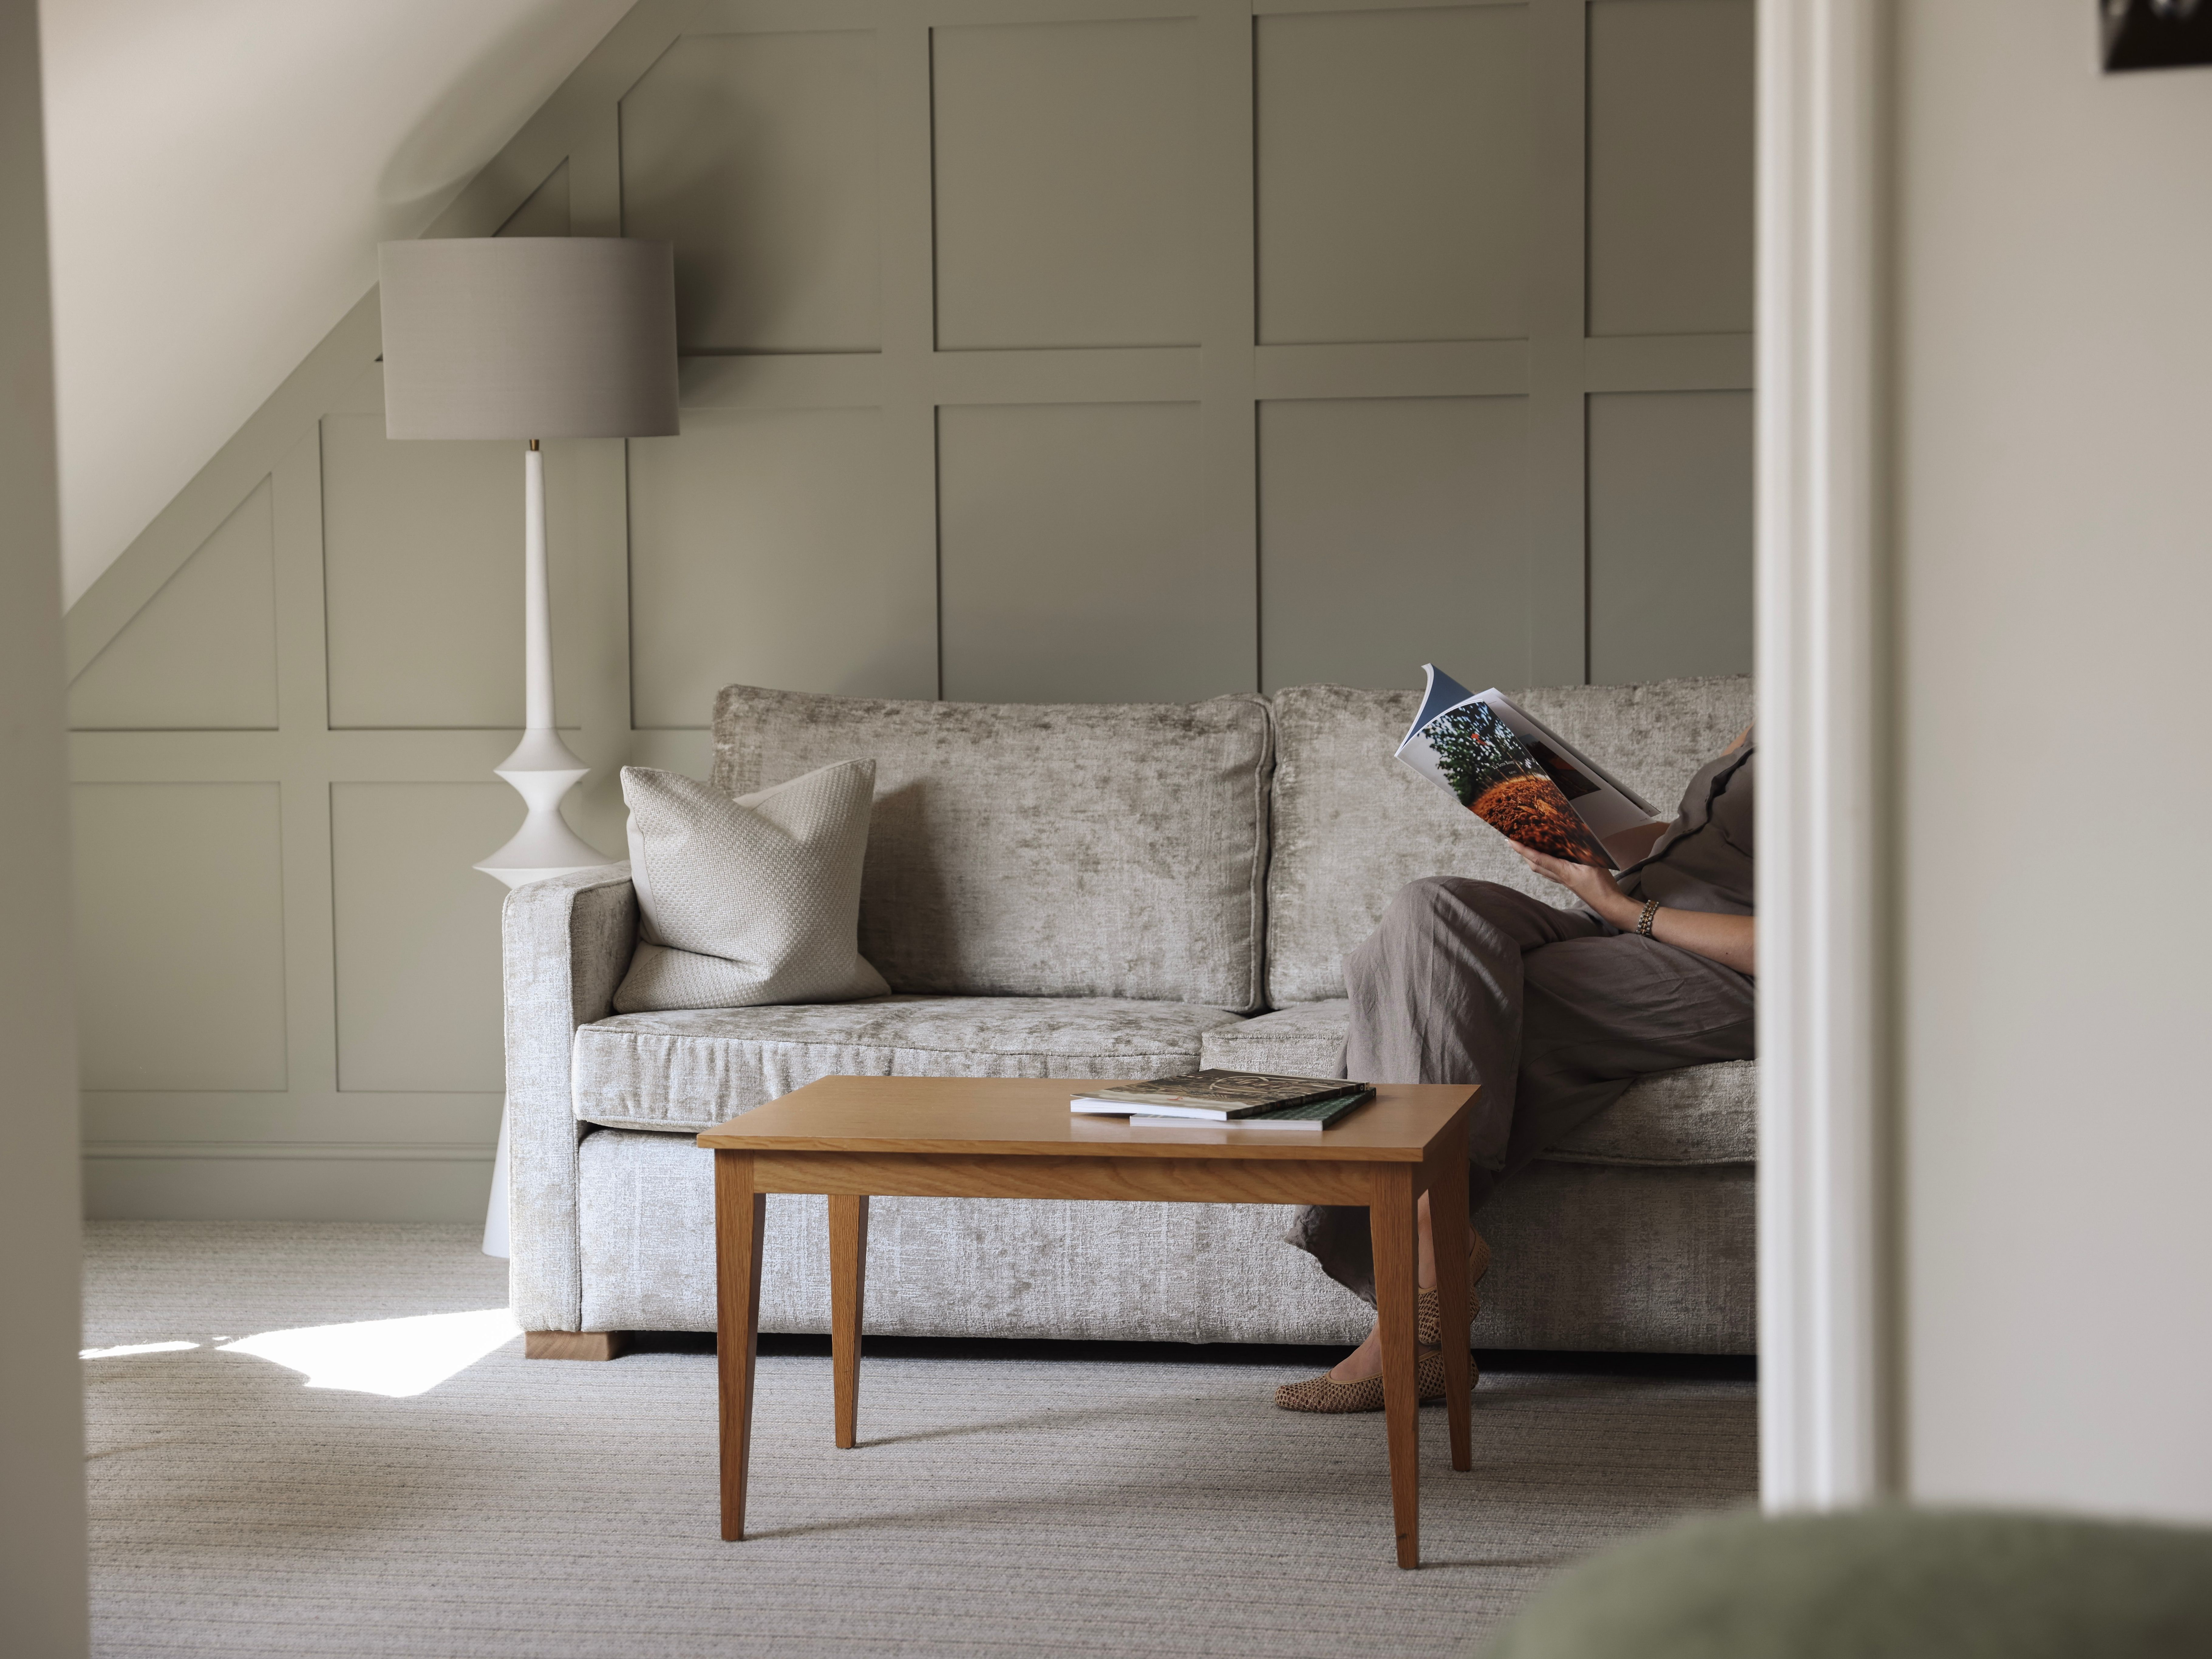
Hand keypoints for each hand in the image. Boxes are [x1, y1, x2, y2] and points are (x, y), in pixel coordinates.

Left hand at [1510, 842, 1638, 929]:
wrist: (1608, 904)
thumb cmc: (1601, 886)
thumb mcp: (1593, 864)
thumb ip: (1583, 851)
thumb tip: (1573, 838)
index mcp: (1562, 871)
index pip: (1537, 858)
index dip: (1523, 849)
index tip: (1510, 840)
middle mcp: (1559, 876)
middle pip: (1535, 864)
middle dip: (1523, 853)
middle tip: (1515, 841)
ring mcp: (1564, 880)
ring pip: (1542, 869)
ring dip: (1532, 858)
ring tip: (1527, 846)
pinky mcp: (1569, 882)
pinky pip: (1551, 871)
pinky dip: (1545, 862)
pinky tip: (1549, 857)